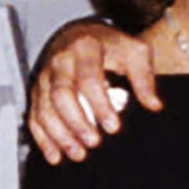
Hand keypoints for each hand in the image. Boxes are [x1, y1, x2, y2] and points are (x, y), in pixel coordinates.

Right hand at [27, 22, 158, 162]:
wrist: (83, 34)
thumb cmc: (112, 45)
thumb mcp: (135, 52)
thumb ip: (144, 77)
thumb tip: (153, 104)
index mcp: (85, 48)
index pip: (88, 79)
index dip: (100, 105)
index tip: (114, 126)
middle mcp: (60, 61)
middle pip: (61, 94)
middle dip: (76, 121)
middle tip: (94, 142)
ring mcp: (45, 76)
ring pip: (44, 107)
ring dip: (59, 133)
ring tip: (78, 153)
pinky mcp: (38, 90)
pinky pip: (34, 114)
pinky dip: (42, 137)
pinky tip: (55, 155)